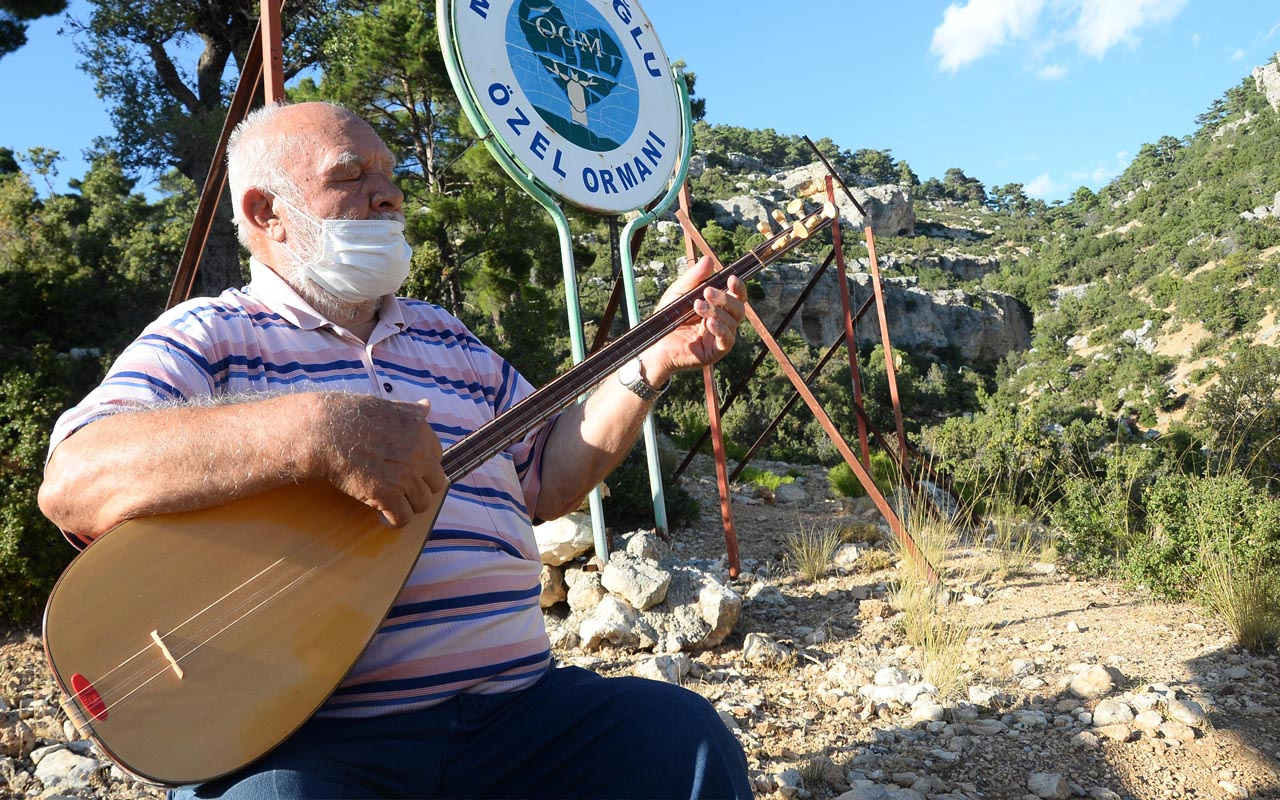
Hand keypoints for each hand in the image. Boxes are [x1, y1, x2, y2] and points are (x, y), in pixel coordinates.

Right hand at [308, 393, 447, 527]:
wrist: (324, 432)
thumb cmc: (351, 416)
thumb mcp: (387, 406)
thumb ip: (411, 410)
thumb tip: (427, 405)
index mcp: (421, 432)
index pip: (437, 458)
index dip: (423, 467)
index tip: (409, 472)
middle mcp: (419, 454)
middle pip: (435, 483)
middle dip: (420, 489)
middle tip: (402, 491)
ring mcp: (405, 475)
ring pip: (422, 503)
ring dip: (408, 506)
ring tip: (392, 504)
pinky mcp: (387, 494)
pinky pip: (403, 518)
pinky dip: (394, 522)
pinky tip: (383, 517)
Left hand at [641, 256, 746, 384]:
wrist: (655, 342)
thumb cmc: (669, 317)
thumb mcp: (679, 293)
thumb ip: (694, 278)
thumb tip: (709, 259)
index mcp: (719, 307)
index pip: (737, 296)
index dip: (738, 287)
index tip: (731, 278)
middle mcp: (723, 322)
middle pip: (738, 308)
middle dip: (725, 298)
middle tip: (707, 292)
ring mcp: (720, 337)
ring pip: (732, 322)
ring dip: (716, 311)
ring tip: (697, 306)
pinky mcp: (715, 352)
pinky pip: (727, 340)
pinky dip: (721, 330)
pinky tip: (710, 323)